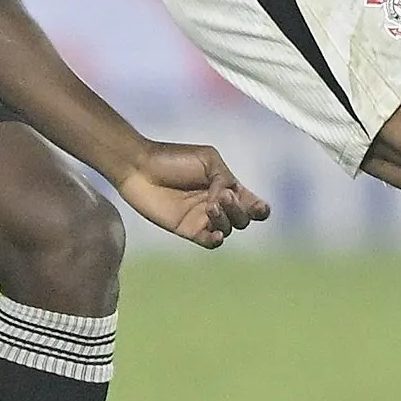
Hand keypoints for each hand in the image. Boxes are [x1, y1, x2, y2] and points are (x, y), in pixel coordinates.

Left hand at [114, 142, 271, 248]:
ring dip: (225, 219)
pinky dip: (216, 240)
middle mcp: (218, 204)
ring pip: (229, 229)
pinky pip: (210, 242)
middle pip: (244, 218)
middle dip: (239, 210)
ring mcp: (203, 218)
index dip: (260, 208)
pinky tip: (216, 234)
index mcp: (226, 186)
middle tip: (222, 197)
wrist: (141, 167)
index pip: (251, 203)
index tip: (259, 207)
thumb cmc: (173, 158)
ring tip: (209, 207)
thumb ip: (224, 178)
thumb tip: (225, 200)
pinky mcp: (188, 230)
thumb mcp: (208, 159)